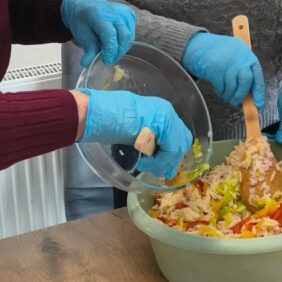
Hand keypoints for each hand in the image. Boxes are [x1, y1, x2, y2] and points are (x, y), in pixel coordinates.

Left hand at [61, 0, 135, 67]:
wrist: (83, 6)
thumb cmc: (82, 21)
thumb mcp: (81, 34)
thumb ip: (88, 49)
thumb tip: (87, 64)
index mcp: (99, 15)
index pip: (111, 36)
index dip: (111, 50)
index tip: (106, 60)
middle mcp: (114, 11)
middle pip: (123, 36)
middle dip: (118, 51)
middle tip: (109, 59)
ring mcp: (123, 11)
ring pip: (129, 35)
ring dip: (122, 47)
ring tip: (112, 52)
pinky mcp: (129, 13)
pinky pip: (131, 31)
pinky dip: (125, 40)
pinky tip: (116, 42)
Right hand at [77, 89, 191, 178]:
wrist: (98, 112)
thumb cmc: (110, 121)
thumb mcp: (137, 132)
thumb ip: (152, 143)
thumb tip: (163, 161)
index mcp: (162, 112)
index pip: (179, 136)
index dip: (173, 155)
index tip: (165, 169)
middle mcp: (167, 111)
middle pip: (183, 141)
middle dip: (171, 159)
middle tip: (157, 170)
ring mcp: (165, 116)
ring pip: (177, 146)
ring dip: (163, 161)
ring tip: (146, 164)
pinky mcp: (161, 123)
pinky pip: (169, 148)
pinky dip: (158, 159)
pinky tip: (143, 161)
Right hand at [181, 32, 263, 107]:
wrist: (201, 45)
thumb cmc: (221, 55)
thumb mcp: (236, 58)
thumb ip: (244, 73)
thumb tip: (250, 97)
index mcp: (247, 53)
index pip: (257, 74)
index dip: (258, 91)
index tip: (257, 103)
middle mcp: (239, 55)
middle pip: (246, 80)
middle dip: (241, 95)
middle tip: (237, 102)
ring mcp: (227, 60)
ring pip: (232, 86)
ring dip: (229, 96)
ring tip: (226, 97)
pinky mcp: (215, 67)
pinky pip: (221, 87)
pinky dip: (221, 93)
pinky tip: (220, 93)